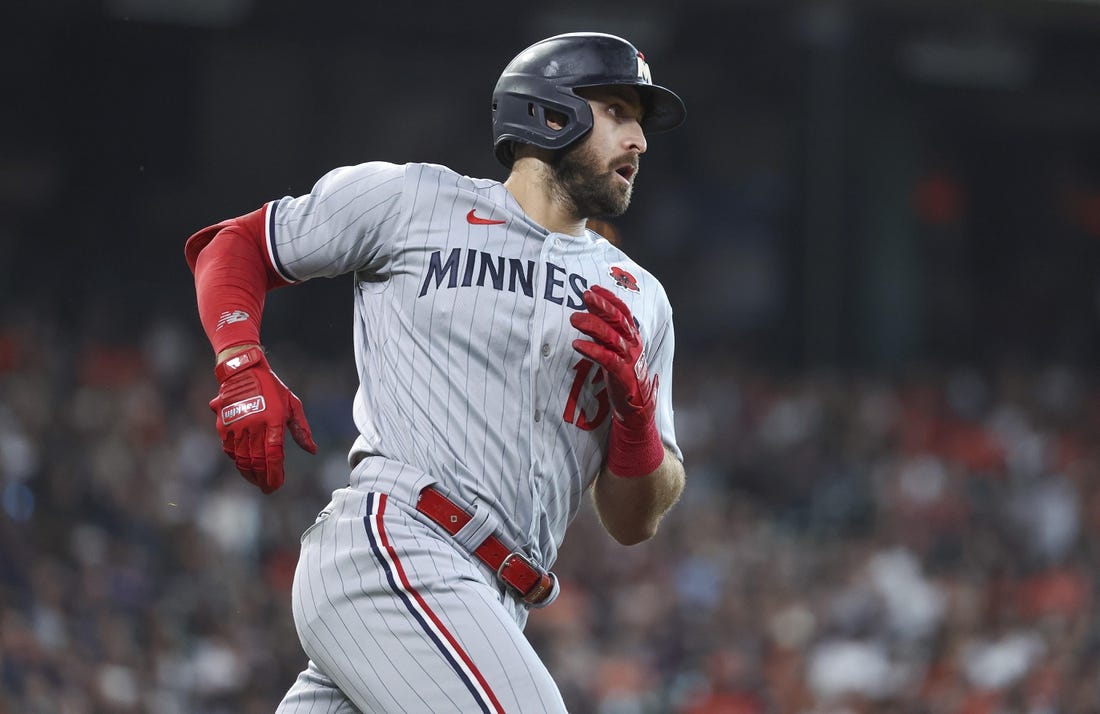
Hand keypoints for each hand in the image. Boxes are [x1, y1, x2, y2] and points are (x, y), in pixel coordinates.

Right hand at [209, 346, 316, 492]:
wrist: (243, 370)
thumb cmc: (271, 387)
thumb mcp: (292, 404)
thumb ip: (302, 429)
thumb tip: (313, 450)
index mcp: (273, 421)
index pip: (273, 456)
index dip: (275, 474)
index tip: (277, 485)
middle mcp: (253, 426)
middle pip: (257, 461)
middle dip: (263, 479)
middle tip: (268, 488)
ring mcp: (236, 426)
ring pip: (241, 459)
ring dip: (249, 473)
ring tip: (257, 481)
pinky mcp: (223, 426)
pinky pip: (229, 450)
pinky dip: (237, 460)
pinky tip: (244, 465)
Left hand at [569, 284, 656, 429]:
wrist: (637, 406)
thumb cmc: (623, 374)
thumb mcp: (614, 350)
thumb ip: (604, 333)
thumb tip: (586, 314)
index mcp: (633, 337)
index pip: (623, 312)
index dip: (609, 298)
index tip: (593, 288)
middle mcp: (633, 345)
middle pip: (618, 320)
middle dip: (601, 305)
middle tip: (585, 295)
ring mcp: (629, 360)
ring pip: (612, 337)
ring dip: (592, 325)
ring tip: (574, 318)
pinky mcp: (622, 375)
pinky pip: (607, 359)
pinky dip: (592, 350)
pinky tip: (577, 344)